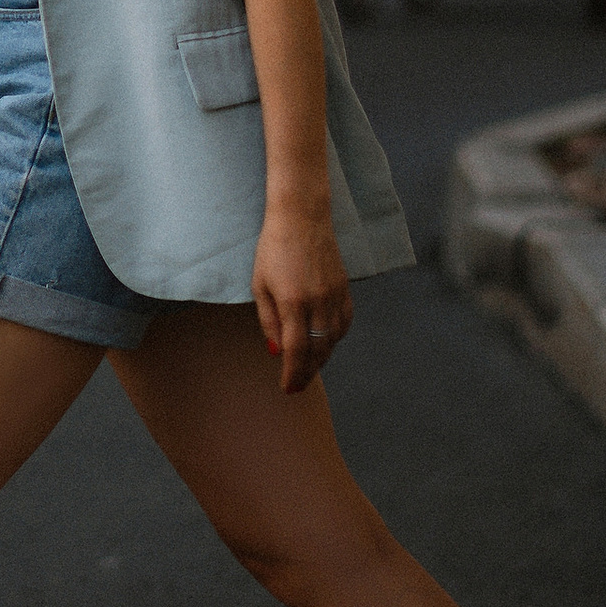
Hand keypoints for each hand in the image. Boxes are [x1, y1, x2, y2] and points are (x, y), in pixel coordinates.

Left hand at [253, 208, 352, 395]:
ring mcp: (335, 295)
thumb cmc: (273, 249)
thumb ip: (268, 320)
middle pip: (318, 350)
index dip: (293, 374)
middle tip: (298, 385)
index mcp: (293, 302)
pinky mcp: (345, 288)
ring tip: (309, 368)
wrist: (302, 217)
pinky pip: (344, 323)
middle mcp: (318, 302)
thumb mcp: (260, 284)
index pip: (296, 351)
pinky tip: (325, 342)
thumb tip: (276, 351)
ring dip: (322, 358)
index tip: (288, 388)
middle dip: (308, 372)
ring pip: (333, 339)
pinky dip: (335, 338)